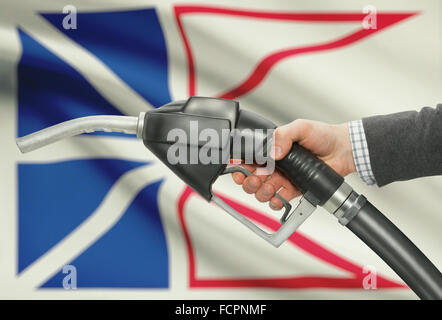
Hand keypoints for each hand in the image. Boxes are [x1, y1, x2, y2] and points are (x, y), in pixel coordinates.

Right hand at [232, 119, 355, 209]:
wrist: (343, 150)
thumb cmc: (323, 136)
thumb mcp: (300, 128)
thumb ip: (283, 135)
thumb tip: (272, 151)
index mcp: (271, 149)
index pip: (248, 159)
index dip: (239, 165)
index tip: (237, 168)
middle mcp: (274, 165)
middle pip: (250, 178)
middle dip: (248, 181)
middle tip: (255, 179)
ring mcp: (283, 178)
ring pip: (261, 191)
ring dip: (261, 192)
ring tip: (269, 187)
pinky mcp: (293, 190)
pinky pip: (278, 200)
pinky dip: (275, 202)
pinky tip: (278, 198)